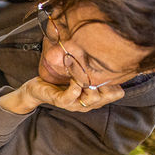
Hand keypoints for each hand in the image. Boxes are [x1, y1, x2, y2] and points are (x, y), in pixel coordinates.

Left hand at [0, 78, 124, 114]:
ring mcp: (76, 104)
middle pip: (109, 95)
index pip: (117, 93)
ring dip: (89, 81)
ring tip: (82, 71)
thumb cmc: (60, 79)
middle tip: (94, 68)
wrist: (37, 88)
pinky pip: (73, 96)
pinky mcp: (62, 102)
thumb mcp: (80, 72)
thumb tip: (107, 50)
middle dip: (105, 80)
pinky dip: (75, 86)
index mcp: (96, 97)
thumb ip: (93, 67)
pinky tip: (74, 78)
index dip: (116, 80)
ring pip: (93, 98)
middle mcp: (89, 104)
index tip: (109, 66)